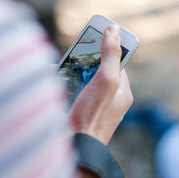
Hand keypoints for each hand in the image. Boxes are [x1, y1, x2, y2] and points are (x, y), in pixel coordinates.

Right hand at [69, 25, 132, 144]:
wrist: (75, 148)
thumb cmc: (92, 115)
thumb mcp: (106, 80)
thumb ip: (111, 55)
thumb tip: (114, 29)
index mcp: (122, 93)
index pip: (118, 65)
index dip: (108, 51)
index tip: (97, 38)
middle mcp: (111, 100)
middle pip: (100, 72)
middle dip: (87, 62)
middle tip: (76, 53)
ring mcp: (96, 107)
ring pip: (87, 82)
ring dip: (75, 72)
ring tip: (63, 64)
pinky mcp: (82, 113)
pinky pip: (76, 92)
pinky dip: (67, 84)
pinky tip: (56, 78)